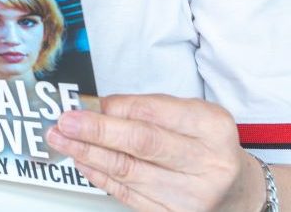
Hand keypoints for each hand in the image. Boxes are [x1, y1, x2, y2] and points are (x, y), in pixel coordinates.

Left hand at [46, 94, 265, 211]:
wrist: (237, 191)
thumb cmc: (205, 146)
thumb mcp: (189, 116)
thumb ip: (146, 108)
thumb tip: (96, 107)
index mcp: (212, 127)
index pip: (154, 113)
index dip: (113, 109)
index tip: (82, 104)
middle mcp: (207, 163)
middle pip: (142, 143)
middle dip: (97, 131)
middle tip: (64, 122)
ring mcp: (192, 195)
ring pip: (129, 171)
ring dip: (88, 153)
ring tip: (61, 139)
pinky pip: (128, 195)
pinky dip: (99, 177)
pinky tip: (82, 162)